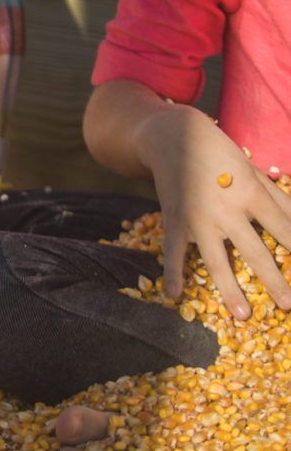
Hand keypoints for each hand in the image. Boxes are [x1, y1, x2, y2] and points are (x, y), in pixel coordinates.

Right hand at [137, 106, 290, 318]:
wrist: (172, 135)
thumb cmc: (220, 154)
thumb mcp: (253, 172)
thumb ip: (278, 199)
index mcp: (250, 193)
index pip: (283, 228)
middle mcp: (225, 208)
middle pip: (254, 251)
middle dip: (273, 280)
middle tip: (288, 305)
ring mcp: (197, 217)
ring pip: (216, 259)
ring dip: (230, 289)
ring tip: (242, 315)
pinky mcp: (174, 219)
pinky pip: (174, 250)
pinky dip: (173, 272)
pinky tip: (174, 294)